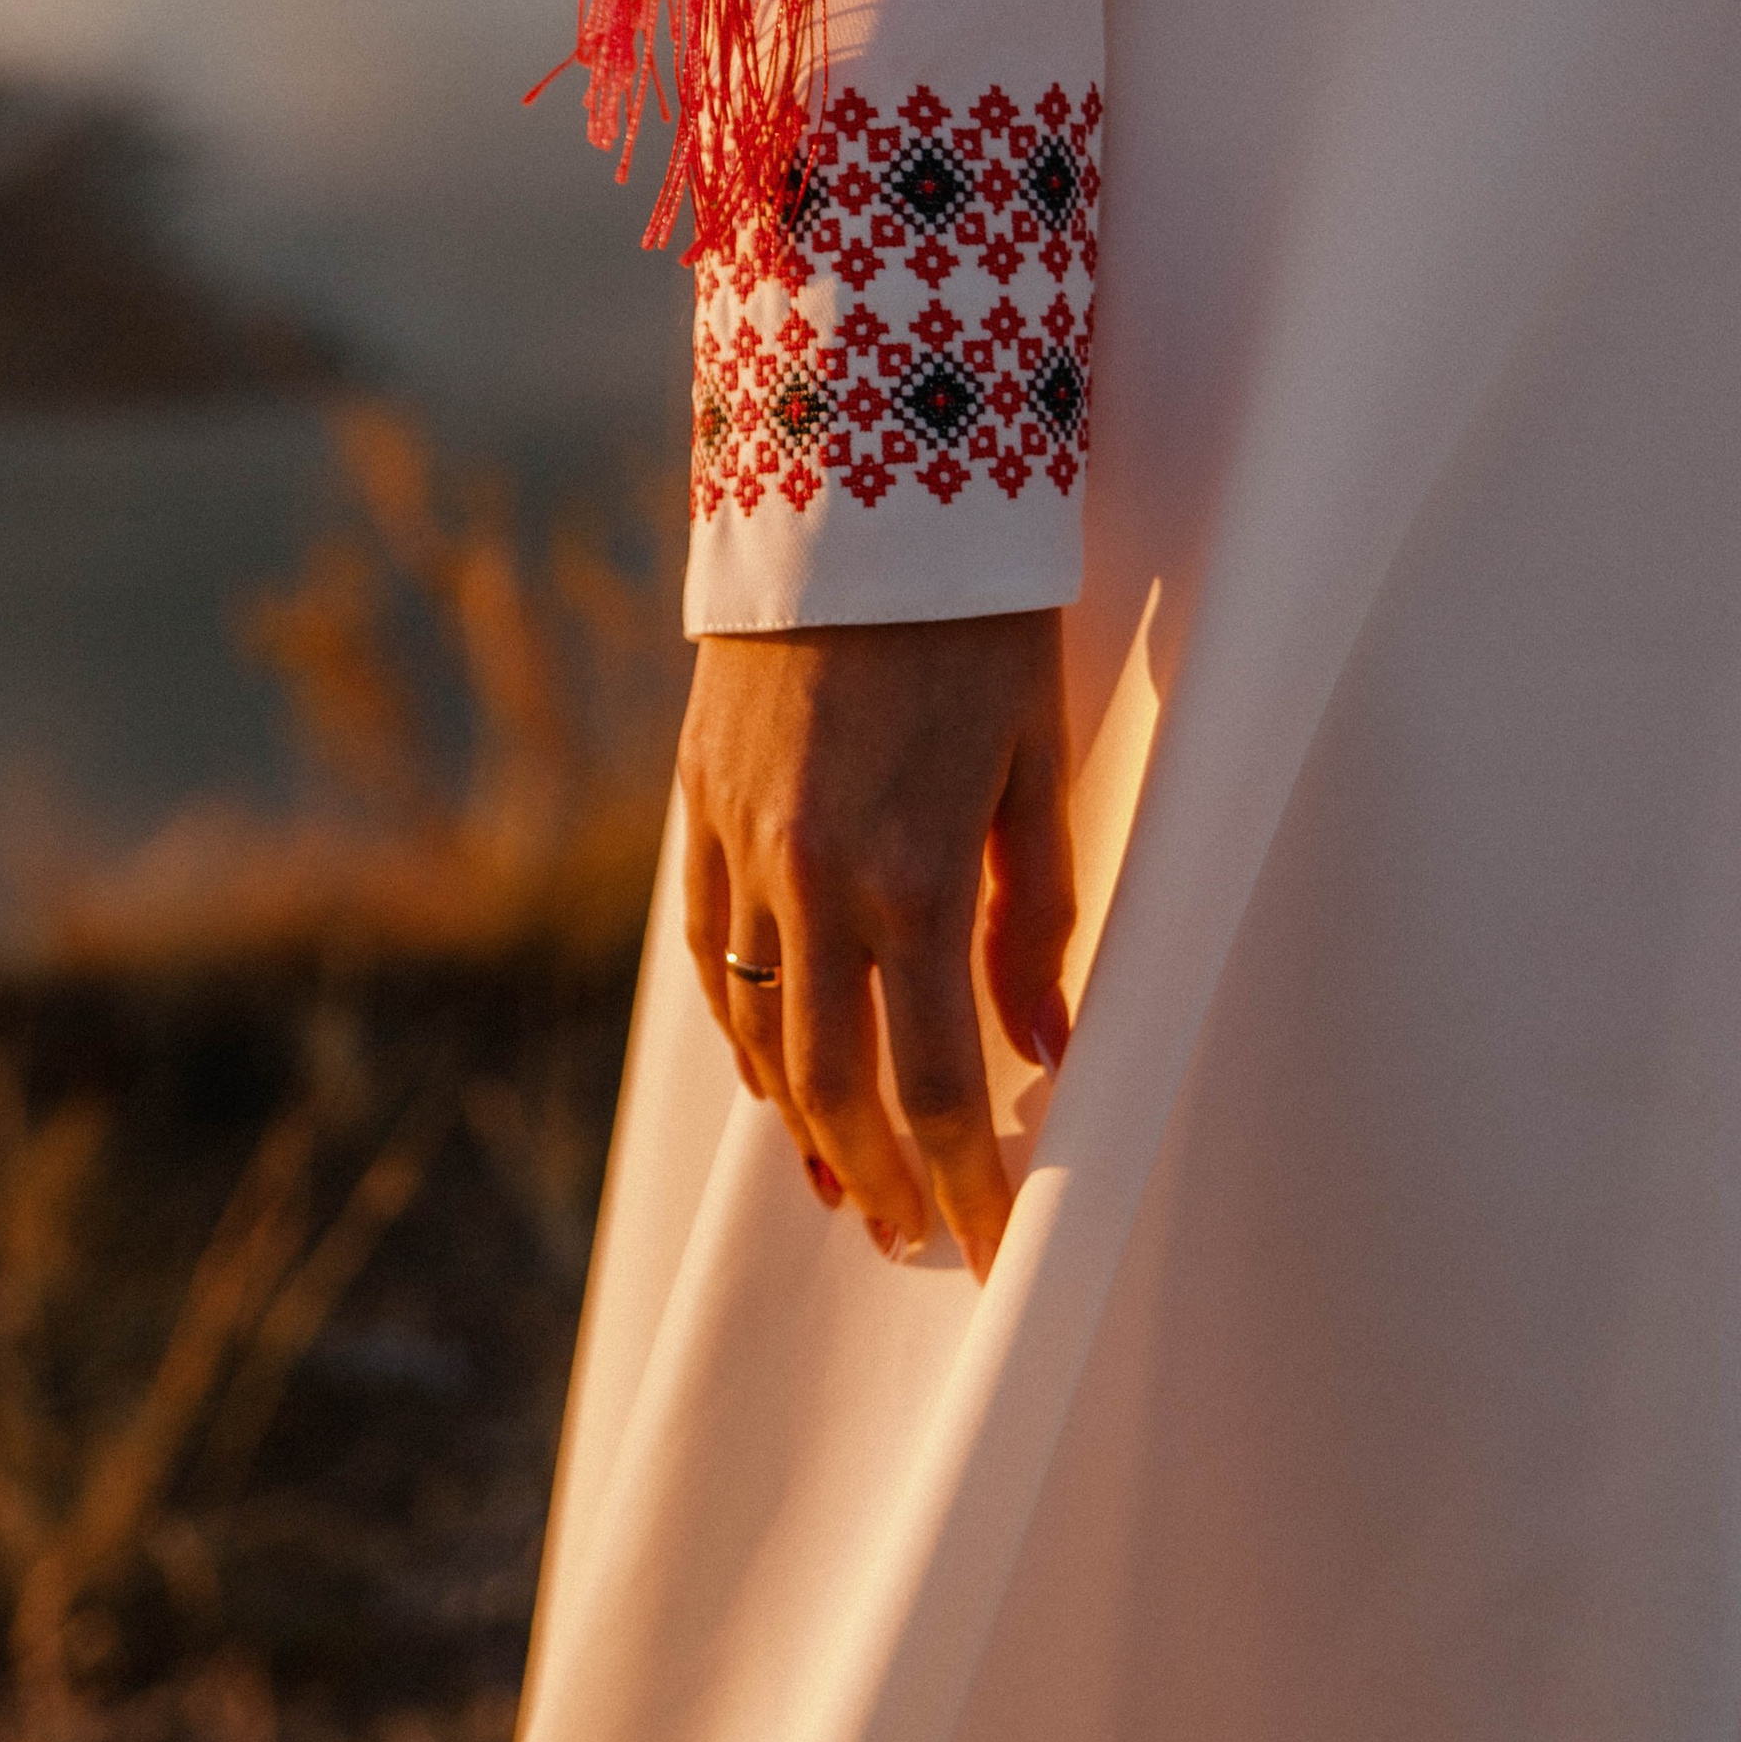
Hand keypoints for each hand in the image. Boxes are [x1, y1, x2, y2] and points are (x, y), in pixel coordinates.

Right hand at [676, 610, 1072, 1278]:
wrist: (858, 490)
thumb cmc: (979, 620)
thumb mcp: (1035, 762)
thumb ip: (1035, 913)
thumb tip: (1042, 1045)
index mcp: (909, 879)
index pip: (931, 1087)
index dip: (959, 1185)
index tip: (986, 1251)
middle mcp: (812, 881)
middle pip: (834, 1085)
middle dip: (878, 1178)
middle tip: (910, 1237)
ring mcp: (741, 846)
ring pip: (759, 1030)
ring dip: (803, 1122)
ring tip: (844, 1181)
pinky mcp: (697, 803)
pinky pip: (712, 953)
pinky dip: (742, 1029)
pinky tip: (773, 1070)